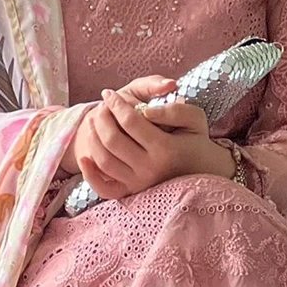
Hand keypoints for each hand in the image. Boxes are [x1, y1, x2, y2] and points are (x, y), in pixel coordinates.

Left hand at [61, 75, 209, 197]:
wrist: (201, 170)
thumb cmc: (195, 140)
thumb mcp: (194, 118)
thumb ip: (174, 110)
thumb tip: (146, 111)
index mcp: (166, 149)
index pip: (131, 121)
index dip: (116, 104)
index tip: (109, 93)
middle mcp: (150, 169)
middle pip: (112, 139)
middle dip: (102, 117)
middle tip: (102, 106)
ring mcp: (139, 183)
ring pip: (104, 159)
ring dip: (93, 136)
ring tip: (95, 121)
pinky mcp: (131, 193)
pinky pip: (103, 188)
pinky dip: (89, 174)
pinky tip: (84, 156)